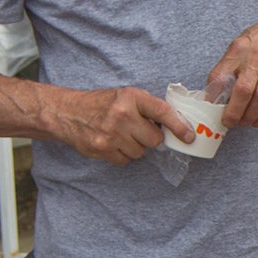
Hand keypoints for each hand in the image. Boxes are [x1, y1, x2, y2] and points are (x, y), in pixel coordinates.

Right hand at [51, 86, 192, 162]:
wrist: (68, 113)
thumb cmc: (101, 104)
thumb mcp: (124, 96)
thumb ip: (146, 108)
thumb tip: (175, 126)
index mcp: (131, 97)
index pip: (162, 112)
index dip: (178, 126)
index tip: (189, 136)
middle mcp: (122, 115)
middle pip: (154, 139)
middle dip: (149, 138)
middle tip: (138, 130)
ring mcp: (112, 134)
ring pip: (141, 152)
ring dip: (135, 147)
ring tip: (122, 135)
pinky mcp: (103, 149)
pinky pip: (126, 161)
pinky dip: (122, 155)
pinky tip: (113, 143)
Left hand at [207, 9, 257, 126]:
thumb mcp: (240, 44)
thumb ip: (228, 65)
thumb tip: (215, 92)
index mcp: (239, 49)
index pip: (220, 74)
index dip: (214, 94)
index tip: (212, 107)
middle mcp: (256, 58)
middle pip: (243, 90)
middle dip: (234, 112)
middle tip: (229, 122)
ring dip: (250, 115)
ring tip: (243, 122)